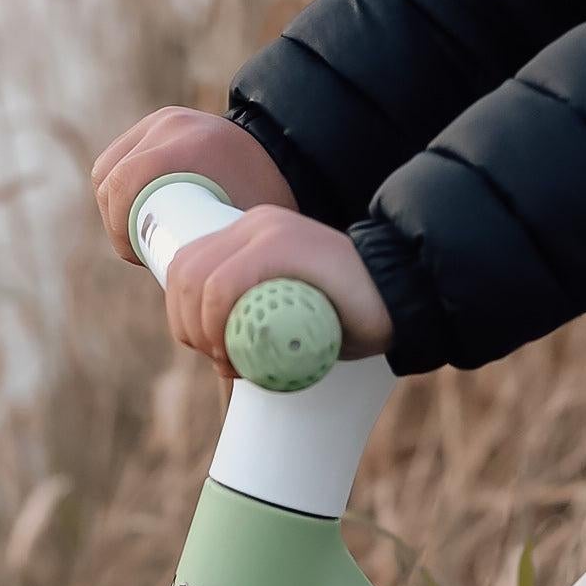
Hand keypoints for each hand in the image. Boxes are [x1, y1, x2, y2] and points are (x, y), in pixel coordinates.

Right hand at [88, 105, 291, 261]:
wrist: (283, 148)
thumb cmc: (266, 193)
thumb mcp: (245, 223)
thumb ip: (224, 257)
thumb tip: (206, 324)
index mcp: (191, 144)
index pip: (124, 183)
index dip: (118, 227)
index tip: (137, 257)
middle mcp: (171, 124)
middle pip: (111, 178)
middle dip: (114, 220)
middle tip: (137, 250)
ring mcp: (163, 119)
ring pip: (108, 166)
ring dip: (112, 203)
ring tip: (135, 231)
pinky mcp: (158, 122)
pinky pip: (117, 155)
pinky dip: (116, 182)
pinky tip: (130, 207)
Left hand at [146, 203, 395, 371]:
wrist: (402, 299)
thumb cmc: (349, 318)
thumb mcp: (289, 314)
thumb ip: (254, 317)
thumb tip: (215, 351)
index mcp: (249, 235)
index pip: (187, 268)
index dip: (183, 316)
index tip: (210, 351)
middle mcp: (253, 223)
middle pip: (184, 273)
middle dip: (188, 327)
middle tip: (222, 362)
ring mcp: (267, 229)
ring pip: (198, 280)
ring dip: (202, 329)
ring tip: (232, 360)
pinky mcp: (282, 243)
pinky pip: (223, 285)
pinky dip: (217, 322)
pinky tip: (237, 349)